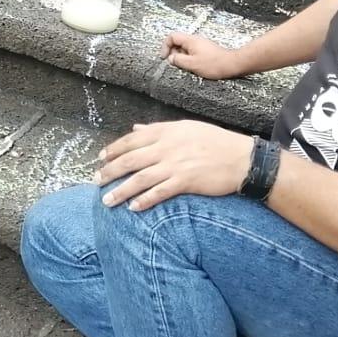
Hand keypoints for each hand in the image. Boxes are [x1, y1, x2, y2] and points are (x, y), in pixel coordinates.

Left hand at [94, 120, 251, 211]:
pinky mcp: (186, 181)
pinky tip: (132, 208)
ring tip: (107, 201)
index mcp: (166, 131)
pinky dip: (144, 200)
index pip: (131, 140)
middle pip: (130, 160)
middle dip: (109, 171)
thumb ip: (158, 129)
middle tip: (95, 182)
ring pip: (140, 178)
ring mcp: (176, 164)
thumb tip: (136, 128)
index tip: (100, 159)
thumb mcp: (186, 128)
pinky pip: (159, 193)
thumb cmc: (215, 142)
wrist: (242, 159)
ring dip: (121, 190)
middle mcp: (167, 146)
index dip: (113, 150)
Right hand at [161, 32, 245, 79]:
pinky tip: (194, 67)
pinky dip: (190, 59)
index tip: (165, 57)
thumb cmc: (214, 64)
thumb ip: (178, 60)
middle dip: (174, 53)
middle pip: (178, 42)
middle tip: (176, 63)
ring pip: (185, 48)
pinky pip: (192, 52)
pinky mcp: (205, 50)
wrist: (231, 64)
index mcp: (190, 40)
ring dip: (182, 57)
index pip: (172, 37)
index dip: (165, 46)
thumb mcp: (191, 64)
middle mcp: (195, 40)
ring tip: (187, 66)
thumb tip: (171, 58)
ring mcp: (201, 45)